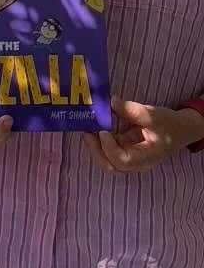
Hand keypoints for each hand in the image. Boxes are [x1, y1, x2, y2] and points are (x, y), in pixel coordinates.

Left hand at [87, 99, 203, 173]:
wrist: (181, 129)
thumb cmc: (170, 125)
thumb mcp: (154, 115)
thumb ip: (132, 110)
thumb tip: (111, 101)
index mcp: (146, 157)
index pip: (122, 160)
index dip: (109, 148)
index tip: (102, 131)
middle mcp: (135, 163)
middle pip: (110, 165)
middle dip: (95, 149)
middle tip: (87, 131)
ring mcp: (129, 158)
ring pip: (106, 160)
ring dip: (95, 146)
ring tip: (88, 129)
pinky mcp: (124, 150)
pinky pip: (108, 150)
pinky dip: (99, 141)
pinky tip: (94, 128)